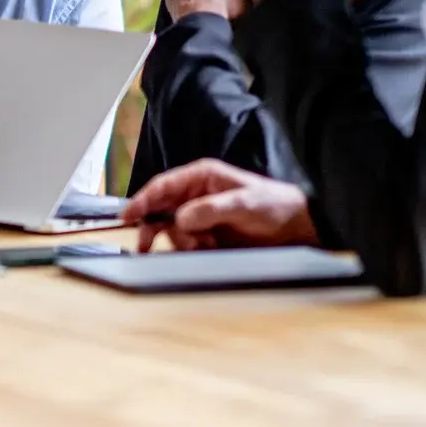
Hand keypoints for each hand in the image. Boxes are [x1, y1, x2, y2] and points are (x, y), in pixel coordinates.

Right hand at [123, 158, 318, 251]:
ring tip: (203, 245)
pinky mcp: (207, 235)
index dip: (142, 200)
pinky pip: (186, 244)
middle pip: (160, 209)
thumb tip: (181, 217)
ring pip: (172, 230)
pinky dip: (191, 250)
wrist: (297, 228)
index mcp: (202, 177)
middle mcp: (196, 195)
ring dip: (181, 241)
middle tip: (146, 245)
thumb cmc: (275, 205)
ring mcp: (201, 216)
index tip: (128, 215)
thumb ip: (211, 209)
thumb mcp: (244, 203)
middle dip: (155, 227)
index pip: (163, 186)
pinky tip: (208, 249)